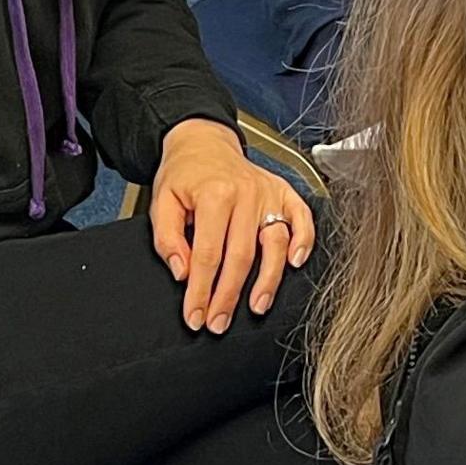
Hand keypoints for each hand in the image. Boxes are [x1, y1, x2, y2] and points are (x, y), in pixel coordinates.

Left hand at [146, 118, 314, 332]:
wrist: (203, 142)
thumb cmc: (184, 174)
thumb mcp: (161, 202)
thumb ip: (167, 238)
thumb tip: (182, 271)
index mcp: (214, 195)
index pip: (208, 254)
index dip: (201, 290)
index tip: (195, 315)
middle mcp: (246, 194)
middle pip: (241, 257)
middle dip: (229, 296)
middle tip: (218, 322)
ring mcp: (268, 193)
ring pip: (274, 244)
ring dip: (267, 280)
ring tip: (256, 307)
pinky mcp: (283, 192)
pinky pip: (301, 218)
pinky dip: (304, 240)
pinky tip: (295, 262)